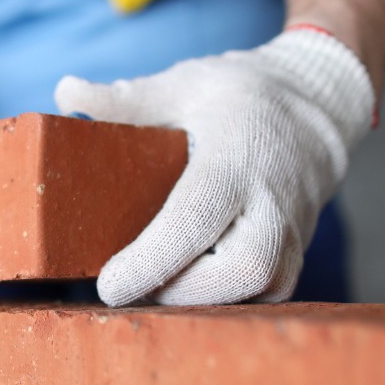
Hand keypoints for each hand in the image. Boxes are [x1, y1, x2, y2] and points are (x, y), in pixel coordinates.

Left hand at [54, 28, 374, 306]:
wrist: (318, 112)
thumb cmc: (243, 97)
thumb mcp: (185, 84)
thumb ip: (126, 99)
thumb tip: (65, 93)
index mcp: (238, 157)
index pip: (197, 218)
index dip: (153, 259)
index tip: (110, 285)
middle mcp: (272, 202)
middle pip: (241, 270)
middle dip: (181, 290)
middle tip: (132, 285)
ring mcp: (292, 233)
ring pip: (257, 291)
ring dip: (202, 299)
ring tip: (156, 286)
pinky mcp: (295, 256)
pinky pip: (264, 296)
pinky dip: (224, 300)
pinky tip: (189, 285)